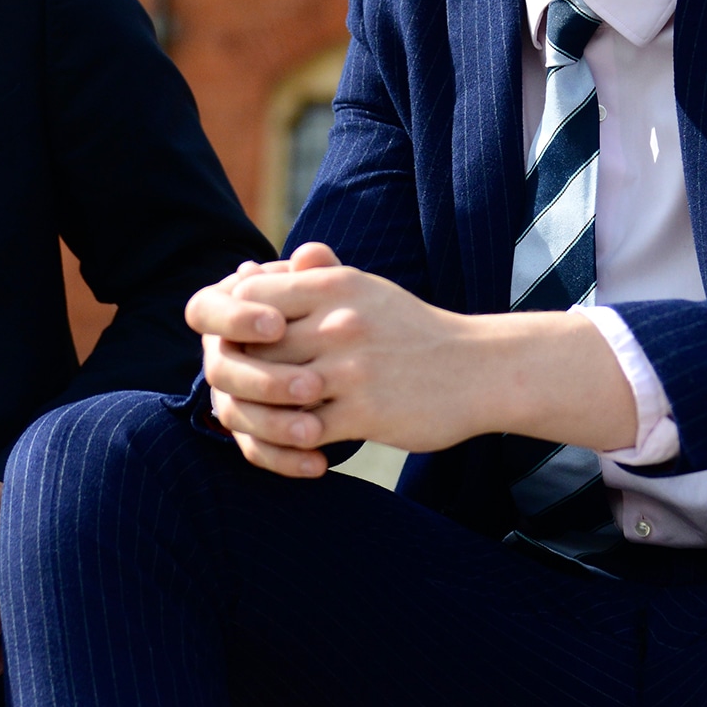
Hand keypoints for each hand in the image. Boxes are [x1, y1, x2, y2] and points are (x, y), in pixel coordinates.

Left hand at [188, 244, 636, 476]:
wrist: (479, 370)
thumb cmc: (414, 330)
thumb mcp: (368, 289)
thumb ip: (319, 277)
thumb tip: (275, 264)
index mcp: (333, 287)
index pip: (249, 296)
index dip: (227, 319)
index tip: (233, 339)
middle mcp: (337, 323)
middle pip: (252, 346)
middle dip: (234, 368)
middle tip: (230, 385)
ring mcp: (349, 369)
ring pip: (269, 392)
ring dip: (254, 410)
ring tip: (252, 417)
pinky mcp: (364, 412)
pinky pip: (303, 432)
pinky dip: (288, 441)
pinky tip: (293, 443)